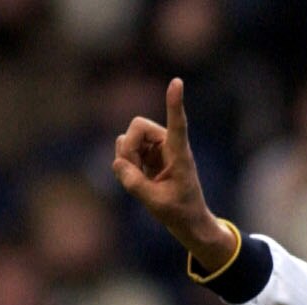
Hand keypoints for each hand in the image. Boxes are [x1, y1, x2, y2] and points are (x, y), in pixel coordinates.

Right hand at [112, 78, 235, 268]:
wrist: (188, 220)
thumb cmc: (180, 212)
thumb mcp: (156, 203)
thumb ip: (134, 183)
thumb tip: (118, 163)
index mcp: (180, 154)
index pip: (178, 124)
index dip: (174, 103)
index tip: (177, 82)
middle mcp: (168, 144)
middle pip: (137, 126)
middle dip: (128, 148)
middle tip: (132, 172)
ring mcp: (156, 147)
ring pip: (127, 138)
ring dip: (126, 158)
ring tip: (139, 179)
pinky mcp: (146, 154)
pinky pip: (124, 150)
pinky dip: (124, 164)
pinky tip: (137, 178)